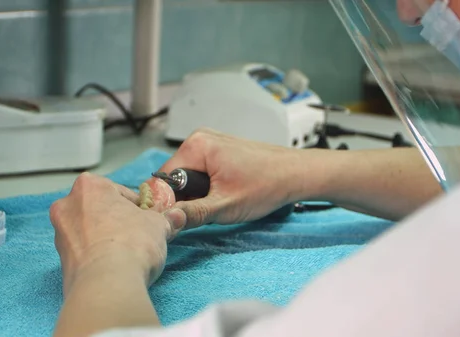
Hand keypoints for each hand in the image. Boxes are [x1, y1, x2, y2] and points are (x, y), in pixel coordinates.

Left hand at [49, 173, 185, 294]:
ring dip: (106, 239)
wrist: (107, 284)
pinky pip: (84, 253)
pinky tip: (114, 266)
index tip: (148, 220)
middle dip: (117, 221)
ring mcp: (60, 235)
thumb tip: (176, 216)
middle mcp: (67, 206)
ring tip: (126, 254)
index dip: (138, 207)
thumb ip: (165, 218)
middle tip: (138, 235)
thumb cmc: (130, 243)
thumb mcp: (158, 225)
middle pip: (100, 210)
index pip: (120, 192)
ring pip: (90, 231)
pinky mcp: (61, 261)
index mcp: (89, 186)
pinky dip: (97, 257)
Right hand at [156, 128, 307, 228]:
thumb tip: (168, 220)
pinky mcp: (219, 149)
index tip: (178, 218)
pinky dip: (208, 186)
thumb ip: (192, 213)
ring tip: (221, 200)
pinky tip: (226, 192)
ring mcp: (210, 142)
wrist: (297, 174)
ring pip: (188, 176)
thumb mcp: (225, 206)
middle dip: (186, 197)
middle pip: (174, 177)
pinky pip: (200, 170)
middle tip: (208, 209)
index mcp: (196, 145)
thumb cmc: (268, 184)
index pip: (162, 179)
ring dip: (198, 193)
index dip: (168, 202)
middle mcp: (200, 138)